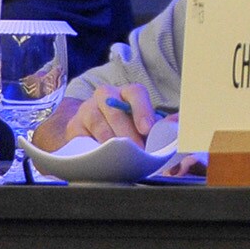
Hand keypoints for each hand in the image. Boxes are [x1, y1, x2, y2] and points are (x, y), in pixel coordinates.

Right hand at [43, 81, 159, 149]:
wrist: (91, 130)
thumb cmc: (124, 125)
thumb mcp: (141, 121)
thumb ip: (160, 123)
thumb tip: (176, 124)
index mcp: (126, 92)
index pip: (136, 93)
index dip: (143, 110)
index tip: (148, 128)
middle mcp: (105, 95)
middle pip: (116, 111)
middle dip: (129, 133)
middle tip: (138, 151)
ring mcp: (87, 109)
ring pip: (99, 123)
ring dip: (111, 141)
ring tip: (121, 156)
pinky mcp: (73, 126)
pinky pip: (83, 137)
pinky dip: (93, 147)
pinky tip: (101, 156)